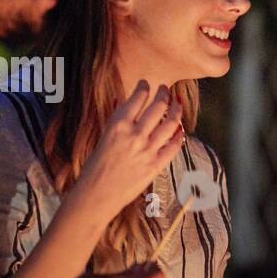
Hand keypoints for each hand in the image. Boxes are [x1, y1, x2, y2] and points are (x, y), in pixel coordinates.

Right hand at [76, 81, 183, 216]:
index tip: (147, 84)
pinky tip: (180, 129)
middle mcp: (135, 135)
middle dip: (164, 93)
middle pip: (159, 106)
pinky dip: (180, 135)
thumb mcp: (102, 135)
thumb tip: (121, 99)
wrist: (97, 193)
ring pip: (171, 123)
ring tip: (177, 103)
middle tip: (165, 89)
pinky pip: (174, 145)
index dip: (145, 87)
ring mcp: (148, 150)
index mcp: (118, 124)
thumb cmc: (96, 164)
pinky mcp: (156, 165)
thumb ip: (114, 117)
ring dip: (176, 110)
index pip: (138, 97)